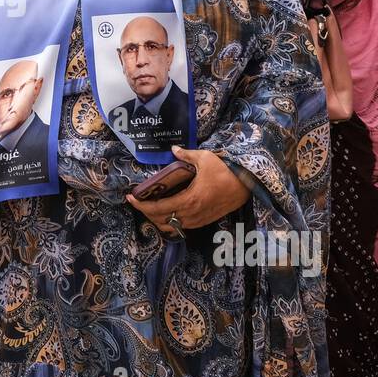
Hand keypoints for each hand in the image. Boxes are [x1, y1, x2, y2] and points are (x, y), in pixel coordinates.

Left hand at [125, 146, 249, 237]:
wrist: (247, 185)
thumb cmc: (225, 171)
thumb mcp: (205, 158)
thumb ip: (186, 155)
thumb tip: (173, 149)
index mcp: (189, 199)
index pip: (159, 208)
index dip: (142, 205)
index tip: (130, 198)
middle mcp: (192, 214)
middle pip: (161, 220)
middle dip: (146, 213)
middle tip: (138, 202)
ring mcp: (199, 220)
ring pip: (171, 227)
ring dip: (158, 220)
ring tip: (150, 208)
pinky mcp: (205, 221)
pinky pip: (182, 227)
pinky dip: (171, 223)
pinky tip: (168, 213)